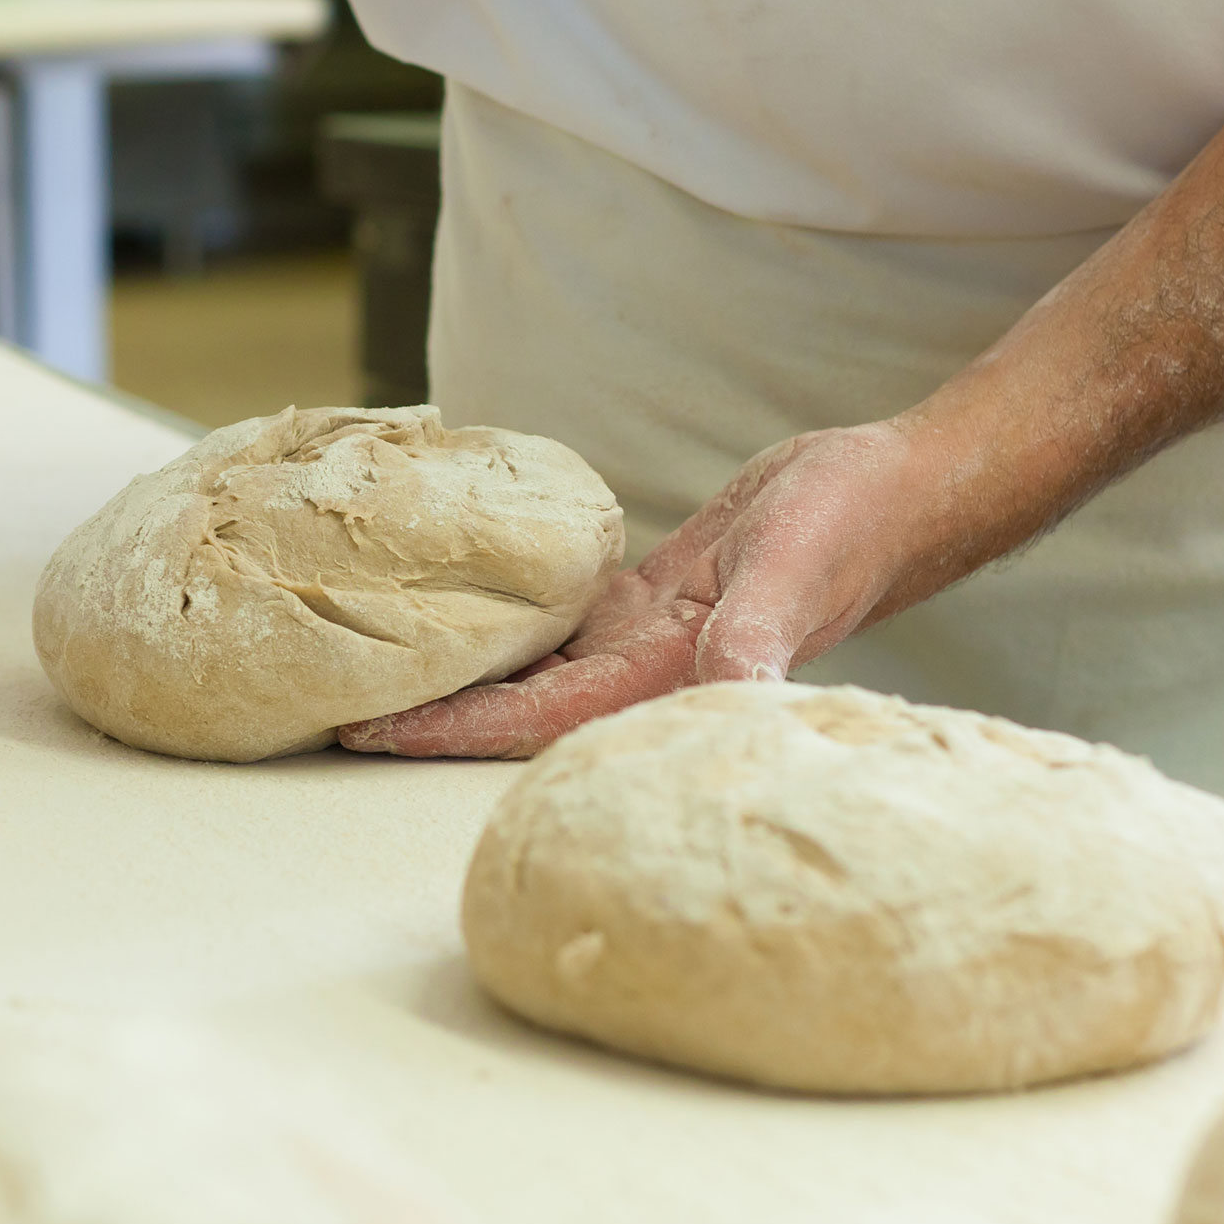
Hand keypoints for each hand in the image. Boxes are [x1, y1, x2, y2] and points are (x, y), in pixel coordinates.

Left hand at [340, 422, 972, 758]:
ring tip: (367, 664)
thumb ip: (756, 634)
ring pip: (528, 665)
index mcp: (666, 678)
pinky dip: (503, 617)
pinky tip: (449, 608)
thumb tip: (730, 687)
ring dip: (457, 671)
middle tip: (327, 708)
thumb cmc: (853, 525)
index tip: (368, 735)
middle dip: (425, 714)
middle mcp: (644, 671)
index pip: (533, 720)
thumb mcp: (794, 567)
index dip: (449, 731)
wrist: (897, 489)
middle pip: (510, 706)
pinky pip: (558, 617)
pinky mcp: (651, 598)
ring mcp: (645, 636)